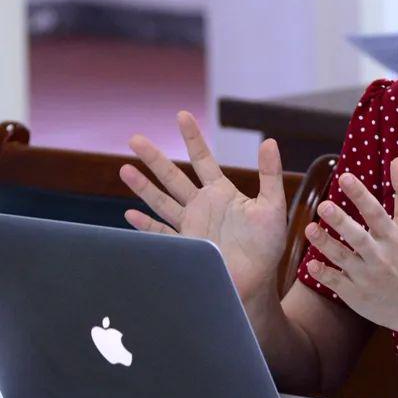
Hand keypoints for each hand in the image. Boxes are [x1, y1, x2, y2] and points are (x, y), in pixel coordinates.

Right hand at [120, 111, 287, 306]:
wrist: (256, 282)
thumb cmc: (268, 244)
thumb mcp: (273, 205)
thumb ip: (269, 174)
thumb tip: (270, 141)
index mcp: (222, 193)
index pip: (203, 159)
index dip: (192, 138)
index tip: (182, 115)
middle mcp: (202, 206)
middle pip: (173, 176)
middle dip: (155, 158)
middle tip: (135, 138)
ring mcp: (190, 227)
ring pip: (161, 201)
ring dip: (143, 186)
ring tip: (125, 168)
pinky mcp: (184, 248)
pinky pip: (159, 235)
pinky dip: (144, 225)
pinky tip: (129, 214)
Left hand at [305, 157, 397, 330]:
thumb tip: (396, 160)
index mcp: (394, 237)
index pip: (376, 213)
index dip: (360, 195)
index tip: (345, 176)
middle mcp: (380, 257)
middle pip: (358, 237)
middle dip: (340, 222)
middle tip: (323, 205)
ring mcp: (367, 277)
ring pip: (343, 259)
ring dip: (325, 244)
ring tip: (309, 229)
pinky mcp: (356, 295)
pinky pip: (336, 283)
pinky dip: (323, 274)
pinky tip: (309, 264)